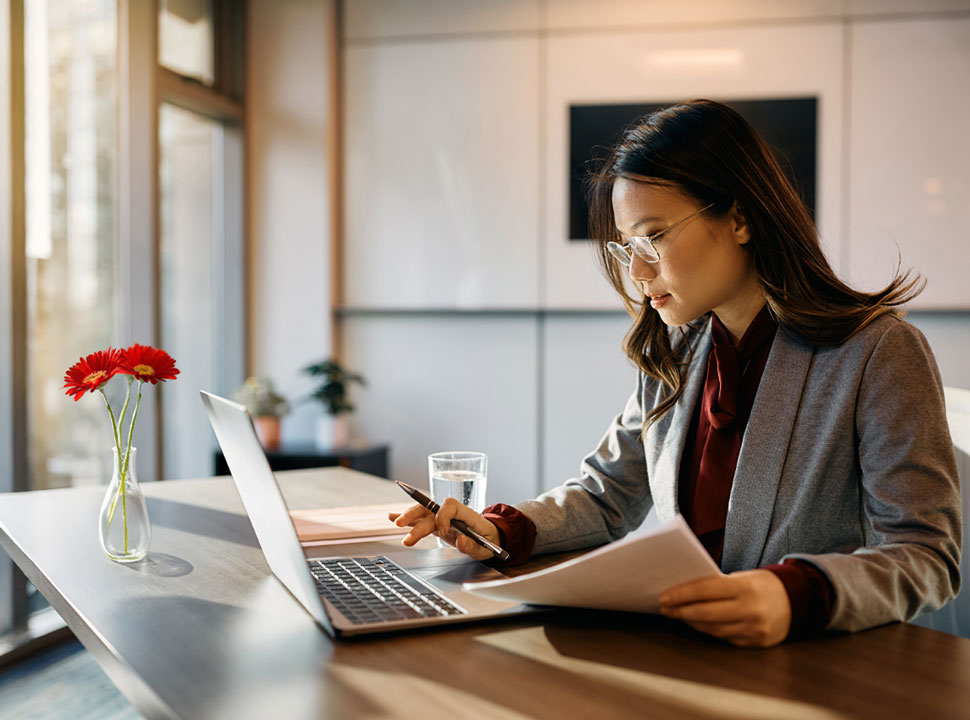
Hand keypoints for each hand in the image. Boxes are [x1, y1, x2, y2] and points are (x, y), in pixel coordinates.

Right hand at [388, 498, 500, 561]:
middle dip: (416, 515)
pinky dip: (407, 519)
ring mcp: (443, 519)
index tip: (442, 532)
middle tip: (403, 525)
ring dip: (408, 517)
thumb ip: (471, 545)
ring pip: (423, 513)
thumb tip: (460, 539)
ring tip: (394, 521)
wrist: (490, 539)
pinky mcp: (437, 526)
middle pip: (431, 509)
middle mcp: (452, 514)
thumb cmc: (488, 541)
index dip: (443, 516)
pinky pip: (421, 520)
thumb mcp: (485, 548)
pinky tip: (392, 517)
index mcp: (466, 514)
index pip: (450, 506)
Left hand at [658, 569, 790, 647]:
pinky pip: (724, 638)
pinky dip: (708, 631)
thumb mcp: (743, 577)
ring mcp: (754, 629)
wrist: (797, 601)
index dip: (681, 595)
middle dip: (681, 611)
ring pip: (713, 629)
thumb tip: (684, 591)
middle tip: (666, 608)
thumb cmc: (762, 585)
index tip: (665, 596)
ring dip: (691, 622)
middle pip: (705, 613)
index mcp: (745, 588)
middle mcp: (751, 610)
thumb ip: (718, 585)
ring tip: (678, 614)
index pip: (705, 591)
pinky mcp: (755, 643)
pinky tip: (697, 624)